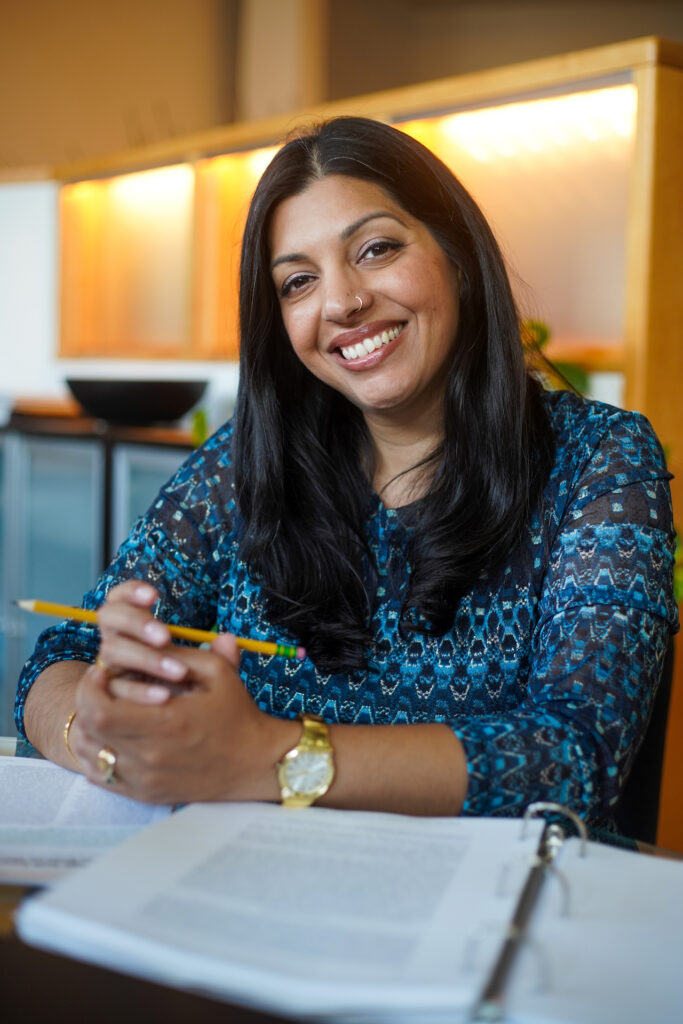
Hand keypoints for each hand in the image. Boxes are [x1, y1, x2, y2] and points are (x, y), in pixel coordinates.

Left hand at [68, 581, 295, 803]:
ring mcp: (145, 779)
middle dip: (87, 702)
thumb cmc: (237, 716)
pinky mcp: (144, 794)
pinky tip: (110, 737)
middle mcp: (150, 755)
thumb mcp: (218, 673)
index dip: (91, 687)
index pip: (99, 709)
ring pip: (89, 755)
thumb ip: (182, 651)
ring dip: (88, 728)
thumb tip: (152, 632)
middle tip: (101, 687)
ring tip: (105, 709)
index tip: (103, 672)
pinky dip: (95, 755)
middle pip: (88, 731)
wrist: (255, 763)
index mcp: (166, 722)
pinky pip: (100, 778)